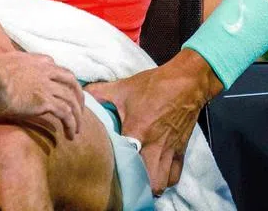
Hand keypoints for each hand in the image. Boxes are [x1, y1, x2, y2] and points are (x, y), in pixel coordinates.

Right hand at [0, 50, 83, 140]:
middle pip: (71, 82)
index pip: (57, 69)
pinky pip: (66, 114)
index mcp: (36, 61)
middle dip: (78, 97)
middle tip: (79, 111)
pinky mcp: (46, 101)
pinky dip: (72, 125)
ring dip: (77, 116)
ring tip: (77, 130)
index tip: (62, 93)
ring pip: (72, 100)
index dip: (62, 82)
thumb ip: (6, 69)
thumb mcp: (0, 66)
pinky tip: (71, 135)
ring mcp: (47, 85)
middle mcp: (46, 70)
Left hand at [84, 52, 219, 195]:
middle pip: (149, 181)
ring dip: (151, 184)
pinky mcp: (181, 150)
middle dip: (137, 186)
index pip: (126, 160)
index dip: (115, 168)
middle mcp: (155, 145)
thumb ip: (99, 93)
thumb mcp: (122, 87)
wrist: (186, 82)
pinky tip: (156, 173)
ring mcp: (170, 150)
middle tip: (125, 180)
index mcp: (138, 130)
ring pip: (163, 183)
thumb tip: (81, 96)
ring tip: (140, 180)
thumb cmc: (154, 85)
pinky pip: (174, 175)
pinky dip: (166, 179)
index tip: (106, 169)